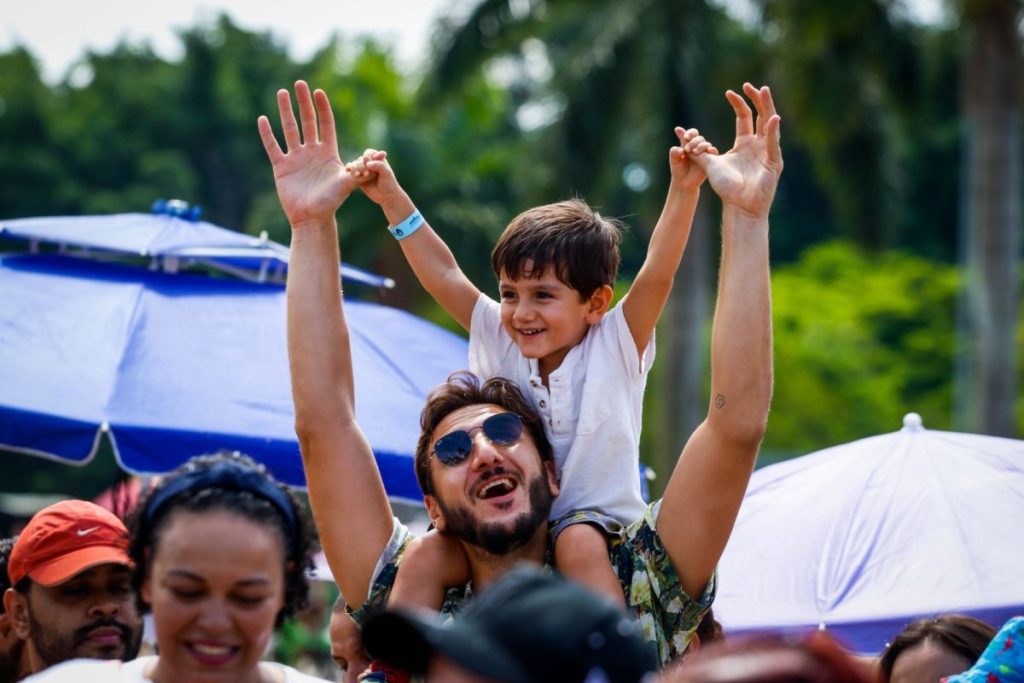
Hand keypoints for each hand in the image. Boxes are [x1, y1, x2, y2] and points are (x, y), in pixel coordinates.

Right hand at [257, 81, 355, 226]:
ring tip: (282, 92)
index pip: (325, 124)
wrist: (312, 218)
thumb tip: (373, 161)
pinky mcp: (282, 167)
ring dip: (285, 111)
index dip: (323, 108)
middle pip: (307, 121)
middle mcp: (311, 152)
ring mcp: (296, 158)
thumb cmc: (331, 203)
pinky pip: (273, 147)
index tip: (319, 91)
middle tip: (300, 83)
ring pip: (289, 129)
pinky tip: (263, 119)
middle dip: (303, 102)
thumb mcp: (346, 185)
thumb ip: (356, 172)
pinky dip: (267, 134)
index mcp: (328, 153)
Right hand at [346, 149, 405, 207]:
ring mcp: (364, 170)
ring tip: (358, 175)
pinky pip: (351, 171)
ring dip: (355, 168)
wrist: (386, 196)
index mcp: (378, 159)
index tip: (370, 164)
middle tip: (367, 174)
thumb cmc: (389, 183)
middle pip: (360, 159)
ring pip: (355, 164)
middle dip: (361, 165)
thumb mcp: (386, 173)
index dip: (367, 157)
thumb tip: (368, 163)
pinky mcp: (359, 177)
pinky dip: (349, 170)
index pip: (369, 152)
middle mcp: (370, 164)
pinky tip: (349, 173)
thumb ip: (379, 166)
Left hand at [669, 127, 718, 191]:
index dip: (690, 133)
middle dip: (693, 141)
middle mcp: (697, 147)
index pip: (693, 133)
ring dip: (701, 145)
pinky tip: (707, 151)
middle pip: (700, 138)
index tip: (685, 138)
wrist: (683, 183)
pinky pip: (714, 152)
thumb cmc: (678, 170)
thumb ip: (674, 151)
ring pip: (707, 144)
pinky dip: (711, 150)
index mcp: (689, 144)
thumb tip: (680, 148)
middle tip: (687, 149)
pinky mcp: (710, 161)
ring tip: (694, 152)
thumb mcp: (674, 160)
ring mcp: (704, 154)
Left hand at [689, 83, 782, 218]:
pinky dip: (773, 131)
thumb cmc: (727, 188)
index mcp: (744, 143)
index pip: (744, 117)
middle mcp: (758, 144)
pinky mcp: (774, 162)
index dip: (738, 103)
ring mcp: (768, 152)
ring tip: (765, 91)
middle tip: (749, 85)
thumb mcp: (709, 165)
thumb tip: (681, 136)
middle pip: (760, 116)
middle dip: (756, 99)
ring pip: (770, 125)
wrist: (739, 206)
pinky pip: (773, 144)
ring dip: (768, 107)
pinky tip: (772, 118)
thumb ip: (697, 151)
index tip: (729, 92)